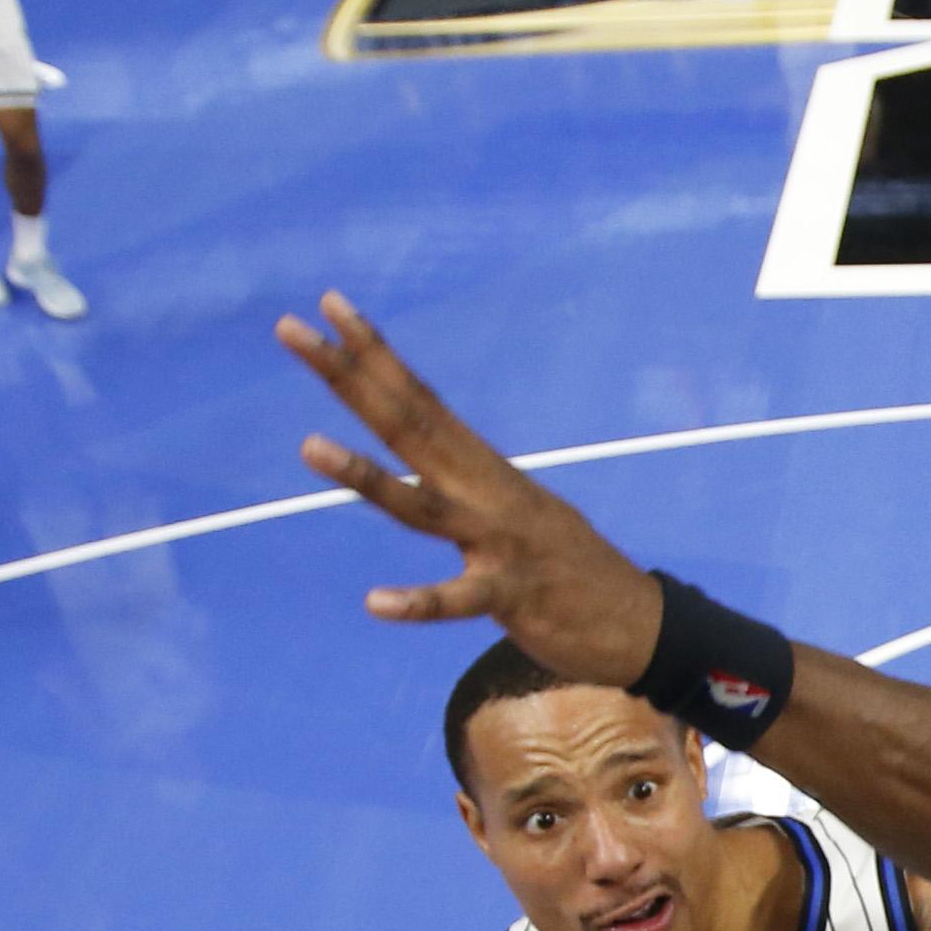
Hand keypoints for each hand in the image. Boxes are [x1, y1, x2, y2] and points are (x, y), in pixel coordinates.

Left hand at [279, 293, 664, 679]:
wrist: (640, 624)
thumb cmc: (567, 572)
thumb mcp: (512, 512)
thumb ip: (465, 483)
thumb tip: (430, 452)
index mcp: (481, 469)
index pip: (418, 397)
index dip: (373, 352)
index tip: (326, 306)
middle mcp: (486, 491)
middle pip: (406, 425)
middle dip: (347, 376)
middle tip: (289, 331)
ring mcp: (501, 541)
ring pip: (422, 506)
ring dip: (364, 477)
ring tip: (308, 446)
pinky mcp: (516, 596)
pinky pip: (462, 598)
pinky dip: (420, 601)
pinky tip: (376, 603)